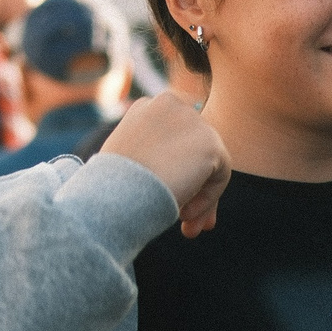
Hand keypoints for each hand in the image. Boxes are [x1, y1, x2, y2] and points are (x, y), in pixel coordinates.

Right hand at [100, 95, 230, 236]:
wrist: (115, 193)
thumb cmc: (112, 187)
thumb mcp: (131, 164)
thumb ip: (158, 161)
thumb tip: (180, 177)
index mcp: (147, 106)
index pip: (176, 137)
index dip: (177, 170)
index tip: (171, 198)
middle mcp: (171, 103)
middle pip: (195, 149)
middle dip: (194, 187)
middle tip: (185, 221)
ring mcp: (192, 120)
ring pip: (210, 163)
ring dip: (201, 197)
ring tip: (186, 226)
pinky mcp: (210, 143)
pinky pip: (220, 176)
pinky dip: (207, 200)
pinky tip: (183, 213)